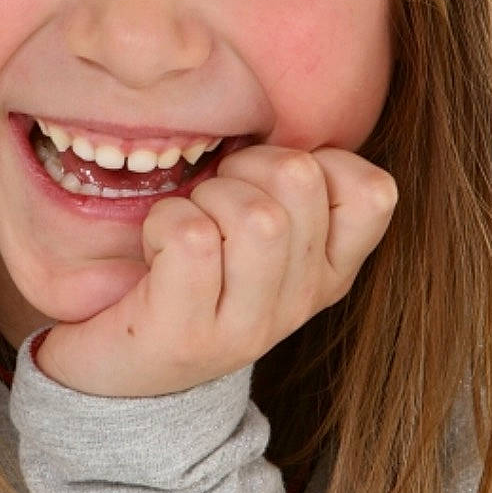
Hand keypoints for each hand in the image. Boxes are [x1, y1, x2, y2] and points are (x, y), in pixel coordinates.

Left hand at [35, 143, 397, 397]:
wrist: (116, 371)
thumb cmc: (189, 274)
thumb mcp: (257, 236)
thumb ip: (287, 188)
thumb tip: (283, 122)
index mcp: (330, 272)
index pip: (375, 193)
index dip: (319, 160)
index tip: (270, 182)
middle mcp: (301, 304)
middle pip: (300, 181)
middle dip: (243, 165)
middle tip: (213, 195)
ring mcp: (248, 328)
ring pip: (254, 214)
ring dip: (204, 196)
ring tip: (186, 223)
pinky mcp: (187, 335)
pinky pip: (192, 238)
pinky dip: (163, 221)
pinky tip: (154, 247)